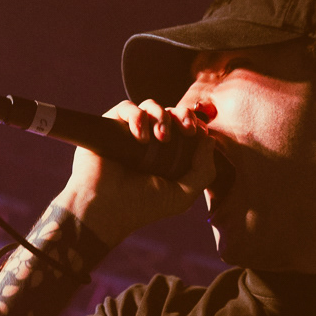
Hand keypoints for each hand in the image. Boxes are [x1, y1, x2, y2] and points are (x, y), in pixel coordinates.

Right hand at [58, 99, 215, 245]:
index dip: (194, 124)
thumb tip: (209, 138)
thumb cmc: (142, 206)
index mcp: (167, 155)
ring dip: (161, 116)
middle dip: (183, 115)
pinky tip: (140, 137)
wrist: (105, 209)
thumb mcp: (183, 195)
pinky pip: (126, 107)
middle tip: (186, 129)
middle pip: (171, 112)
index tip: (199, 132)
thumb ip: (204, 170)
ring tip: (161, 137)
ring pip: (150, 106)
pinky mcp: (109, 126)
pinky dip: (137, 116)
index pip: (185, 128)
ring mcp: (128, 133)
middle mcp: (149, 142)